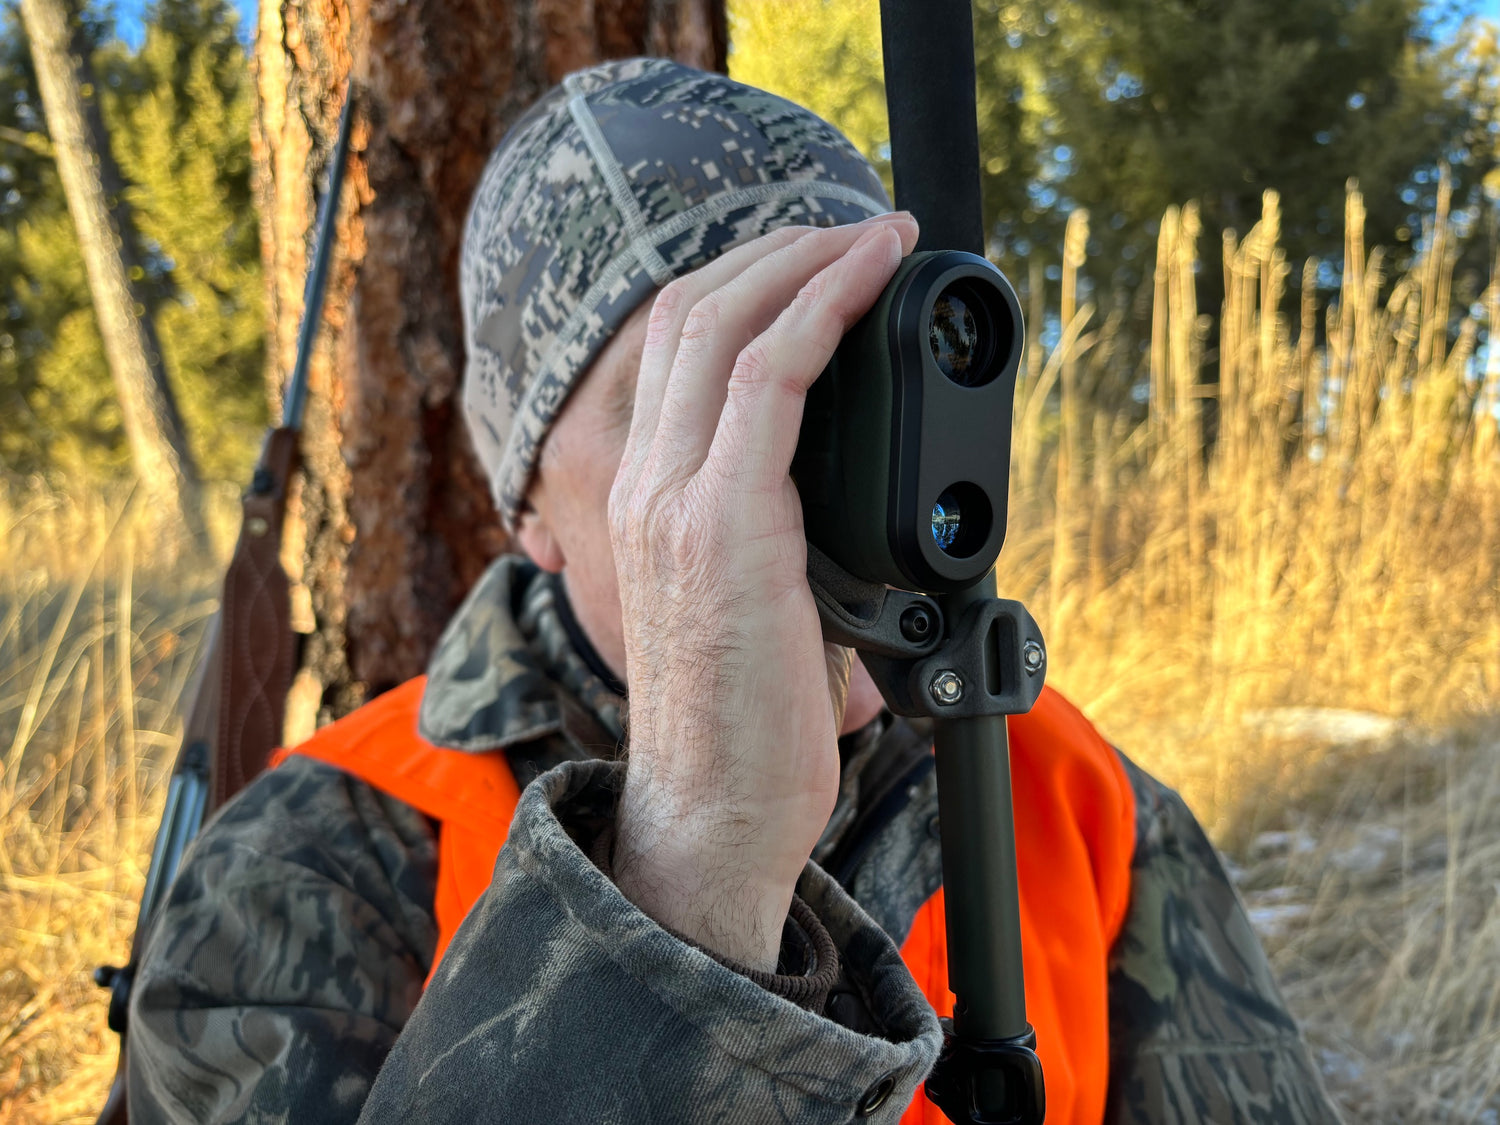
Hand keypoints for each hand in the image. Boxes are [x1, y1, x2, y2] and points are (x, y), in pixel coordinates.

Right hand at [609, 212, 919, 969]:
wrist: (713, 811)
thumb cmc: (746, 724)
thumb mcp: (754, 607)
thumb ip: (777, 534)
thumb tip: (851, 497)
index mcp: (646, 500)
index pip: (674, 349)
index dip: (743, 283)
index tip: (815, 260)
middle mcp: (644, 484)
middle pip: (691, 312)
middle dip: (776, 249)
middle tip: (854, 230)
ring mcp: (675, 499)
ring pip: (724, 323)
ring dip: (805, 260)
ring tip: (872, 235)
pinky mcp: (724, 521)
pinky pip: (769, 375)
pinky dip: (822, 308)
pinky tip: (869, 278)